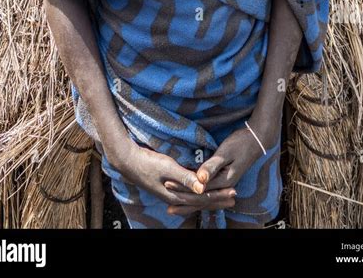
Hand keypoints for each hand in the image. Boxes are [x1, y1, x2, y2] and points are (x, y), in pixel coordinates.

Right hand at [105, 141, 235, 212]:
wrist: (128, 161)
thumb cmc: (147, 162)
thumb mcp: (167, 167)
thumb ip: (185, 177)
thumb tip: (202, 187)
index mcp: (175, 194)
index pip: (202, 198)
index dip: (218, 195)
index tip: (233, 192)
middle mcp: (174, 197)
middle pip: (200, 201)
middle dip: (217, 199)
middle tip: (234, 197)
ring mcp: (170, 193)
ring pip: (194, 199)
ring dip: (210, 198)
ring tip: (223, 198)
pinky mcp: (168, 188)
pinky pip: (187, 195)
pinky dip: (198, 195)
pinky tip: (201, 194)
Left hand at [163, 126, 264, 214]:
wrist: (257, 140)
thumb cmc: (241, 143)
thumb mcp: (225, 152)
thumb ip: (212, 166)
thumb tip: (199, 179)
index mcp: (225, 181)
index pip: (200, 189)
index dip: (183, 187)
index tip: (168, 184)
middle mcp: (225, 186)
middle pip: (201, 199)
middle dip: (183, 201)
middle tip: (167, 205)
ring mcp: (225, 184)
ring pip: (204, 199)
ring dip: (189, 203)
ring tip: (174, 207)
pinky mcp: (224, 180)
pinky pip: (208, 193)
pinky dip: (197, 197)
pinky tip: (189, 197)